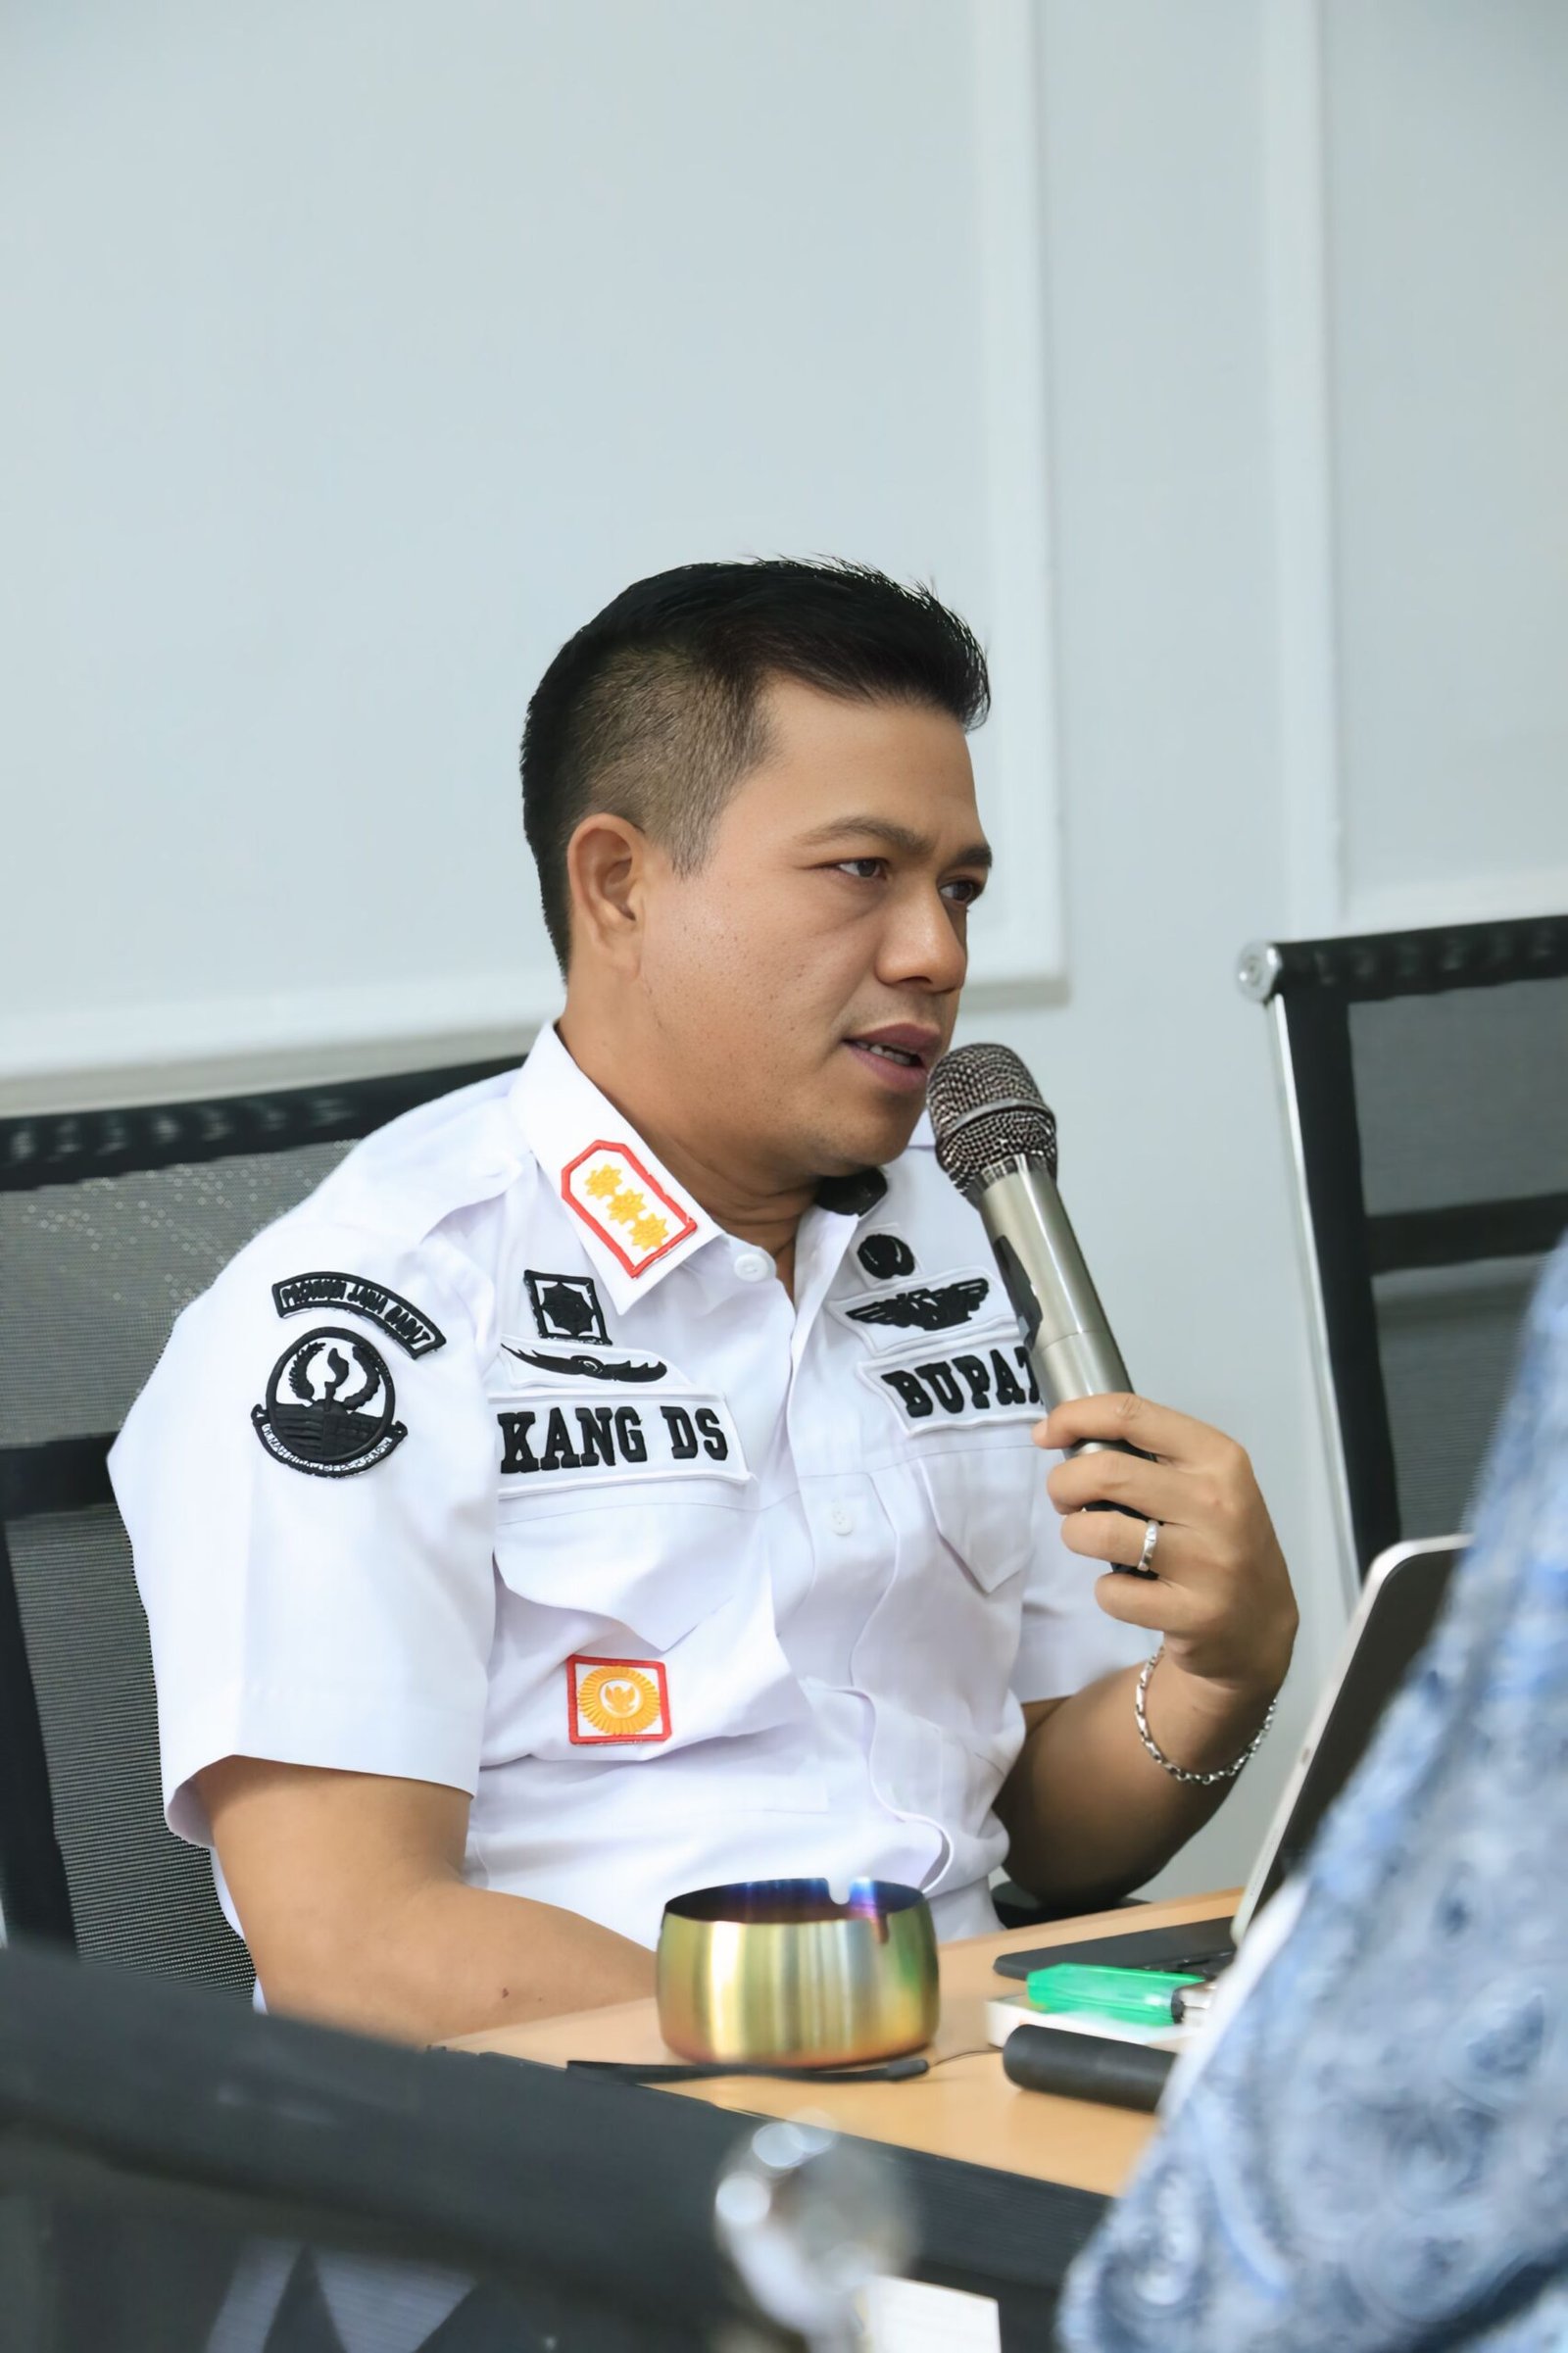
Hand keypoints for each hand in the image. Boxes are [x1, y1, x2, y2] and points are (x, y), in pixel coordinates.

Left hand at [1036, 1393, 1297, 1705]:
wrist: (1259, 1623)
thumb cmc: (1218, 1538)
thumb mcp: (1206, 1481)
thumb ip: (1152, 1455)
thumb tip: (1065, 1431)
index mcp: (1218, 1458)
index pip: (1132, 1414)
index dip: (1075, 1417)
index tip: (1046, 1433)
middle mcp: (1216, 1503)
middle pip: (1106, 1471)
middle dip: (1063, 1483)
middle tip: (1064, 1498)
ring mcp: (1206, 1562)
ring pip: (1099, 1532)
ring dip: (1076, 1534)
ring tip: (1091, 1539)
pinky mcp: (1191, 1614)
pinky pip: (1112, 1593)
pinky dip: (1106, 1590)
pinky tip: (1130, 1589)